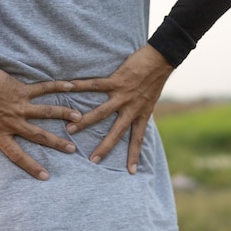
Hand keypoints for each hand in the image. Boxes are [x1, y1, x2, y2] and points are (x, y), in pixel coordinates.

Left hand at [0, 66, 81, 180]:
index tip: (46, 176)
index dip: (32, 166)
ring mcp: (19, 106)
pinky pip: (42, 88)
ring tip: (79, 119)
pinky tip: (71, 85)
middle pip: (39, 136)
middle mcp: (13, 122)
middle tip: (72, 150)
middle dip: (56, 143)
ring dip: (63, 115)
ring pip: (46, 113)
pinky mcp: (21, 90)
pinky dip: (57, 86)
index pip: (17, 155)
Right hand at [66, 45, 173, 173]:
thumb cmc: (156, 77)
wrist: (162, 59)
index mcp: (142, 114)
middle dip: (105, 148)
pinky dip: (81, 85)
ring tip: (70, 130)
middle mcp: (132, 108)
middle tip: (93, 161)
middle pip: (117, 132)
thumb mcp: (151, 99)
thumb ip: (140, 110)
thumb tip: (132, 117)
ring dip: (86, 122)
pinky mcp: (117, 81)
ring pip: (102, 113)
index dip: (134, 155)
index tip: (130, 172)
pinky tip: (68, 87)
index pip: (138, 139)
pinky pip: (96, 85)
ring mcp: (123, 95)